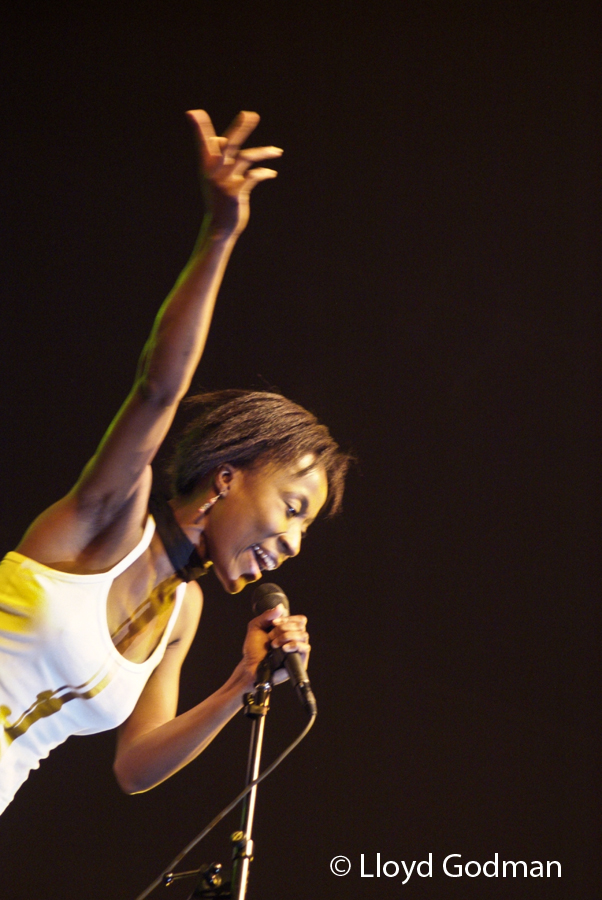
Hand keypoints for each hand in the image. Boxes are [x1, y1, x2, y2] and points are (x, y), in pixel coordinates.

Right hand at [187, 109, 281, 236]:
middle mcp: (214, 171)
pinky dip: (264, 173)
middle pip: (228, 144)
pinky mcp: (236, 193)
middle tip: (250, 114)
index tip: (192, 112)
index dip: (198, 127)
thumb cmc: (219, 200)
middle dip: (239, 128)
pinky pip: (253, 177)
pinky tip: (271, 174)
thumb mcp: (215, 178)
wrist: (219, 227)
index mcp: (207, 166)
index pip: (202, 142)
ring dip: (264, 152)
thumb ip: (219, 158)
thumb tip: (220, 139)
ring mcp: (225, 181)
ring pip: (245, 158)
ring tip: (278, 151)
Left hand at [240, 603, 310, 687]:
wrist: (251, 666)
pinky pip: (305, 648)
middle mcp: (295, 638)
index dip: (287, 619)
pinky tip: (284, 648)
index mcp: (288, 630)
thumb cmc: (254, 648)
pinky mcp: (299, 660)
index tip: (273, 623)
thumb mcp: (256, 626)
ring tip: (274, 644)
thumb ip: (267, 615)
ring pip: (303, 635)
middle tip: (271, 636)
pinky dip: (294, 645)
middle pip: (300, 625)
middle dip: (284, 628)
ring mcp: (297, 649)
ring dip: (286, 636)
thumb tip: (281, 606)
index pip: (299, 619)